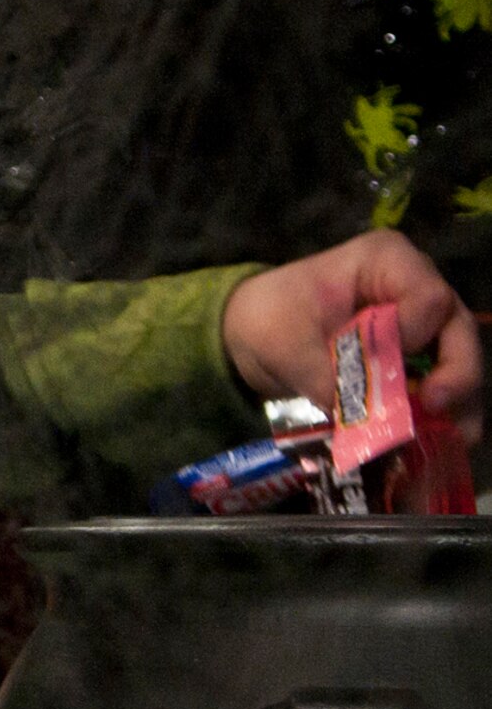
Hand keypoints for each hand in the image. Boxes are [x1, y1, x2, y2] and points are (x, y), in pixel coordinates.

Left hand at [222, 230, 482, 443]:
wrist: (251, 333)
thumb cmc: (269, 319)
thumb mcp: (288, 346)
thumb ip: (327, 379)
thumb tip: (361, 423)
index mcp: (387, 261)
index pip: (428, 298)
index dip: (414, 336)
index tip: (385, 366)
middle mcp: (415, 287)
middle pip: (457, 331)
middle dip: (456, 374)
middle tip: (436, 409)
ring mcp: (420, 324)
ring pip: (457, 362)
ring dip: (457, 405)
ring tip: (455, 442)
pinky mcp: (414, 360)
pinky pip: (438, 386)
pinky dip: (439, 418)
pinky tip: (442, 447)